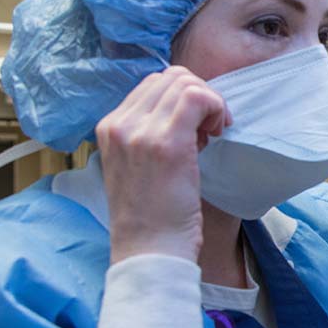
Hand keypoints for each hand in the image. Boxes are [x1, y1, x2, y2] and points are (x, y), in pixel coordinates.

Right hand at [96, 66, 229, 263]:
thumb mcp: (137, 166)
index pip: (152, 85)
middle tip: (210, 130)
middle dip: (199, 96)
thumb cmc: (152, 215)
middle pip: (170, 78)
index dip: (182, 99)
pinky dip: (216, 107)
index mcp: (109, 127)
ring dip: (210, 103)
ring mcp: (139, 131)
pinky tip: (218, 133)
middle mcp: (119, 124)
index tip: (196, 128)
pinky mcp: (166, 143)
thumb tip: (187, 111)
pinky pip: (197, 97)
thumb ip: (149, 135)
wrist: (149, 249)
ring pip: (185, 82)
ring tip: (212, 134)